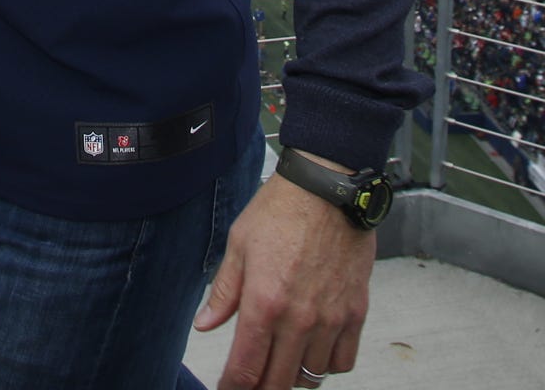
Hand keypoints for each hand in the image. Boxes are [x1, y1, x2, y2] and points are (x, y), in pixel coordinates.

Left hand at [194, 169, 374, 387]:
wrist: (327, 191)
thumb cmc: (279, 211)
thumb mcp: (239, 245)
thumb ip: (224, 292)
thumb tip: (205, 325)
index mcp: (263, 302)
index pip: (246, 366)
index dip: (233, 386)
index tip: (226, 389)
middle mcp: (299, 320)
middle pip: (279, 381)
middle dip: (260, 389)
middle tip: (249, 385)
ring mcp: (330, 320)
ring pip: (311, 377)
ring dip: (293, 378)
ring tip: (279, 368)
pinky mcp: (355, 314)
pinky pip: (342, 361)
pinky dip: (326, 366)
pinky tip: (312, 354)